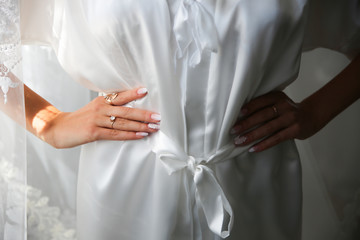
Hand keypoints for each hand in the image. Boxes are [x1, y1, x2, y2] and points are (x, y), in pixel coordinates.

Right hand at [39, 87, 160, 148]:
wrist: (58, 129)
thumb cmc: (80, 119)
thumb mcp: (94, 108)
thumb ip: (109, 106)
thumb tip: (130, 109)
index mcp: (101, 101)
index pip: (120, 96)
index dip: (133, 93)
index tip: (146, 90)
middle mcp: (100, 108)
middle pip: (126, 111)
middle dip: (144, 114)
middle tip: (158, 116)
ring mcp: (97, 120)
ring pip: (123, 123)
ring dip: (140, 126)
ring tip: (154, 127)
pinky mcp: (93, 132)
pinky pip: (115, 134)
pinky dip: (130, 135)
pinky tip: (140, 135)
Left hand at [231, 91, 316, 152]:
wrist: (312, 115)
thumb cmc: (288, 110)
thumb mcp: (278, 102)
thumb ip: (264, 106)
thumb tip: (239, 116)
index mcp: (277, 97)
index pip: (261, 101)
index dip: (249, 108)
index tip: (236, 114)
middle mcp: (284, 106)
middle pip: (263, 115)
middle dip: (246, 123)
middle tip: (233, 130)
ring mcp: (291, 118)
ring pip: (268, 128)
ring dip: (252, 135)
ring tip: (239, 142)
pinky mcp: (295, 130)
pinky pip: (277, 138)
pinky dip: (264, 144)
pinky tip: (253, 149)